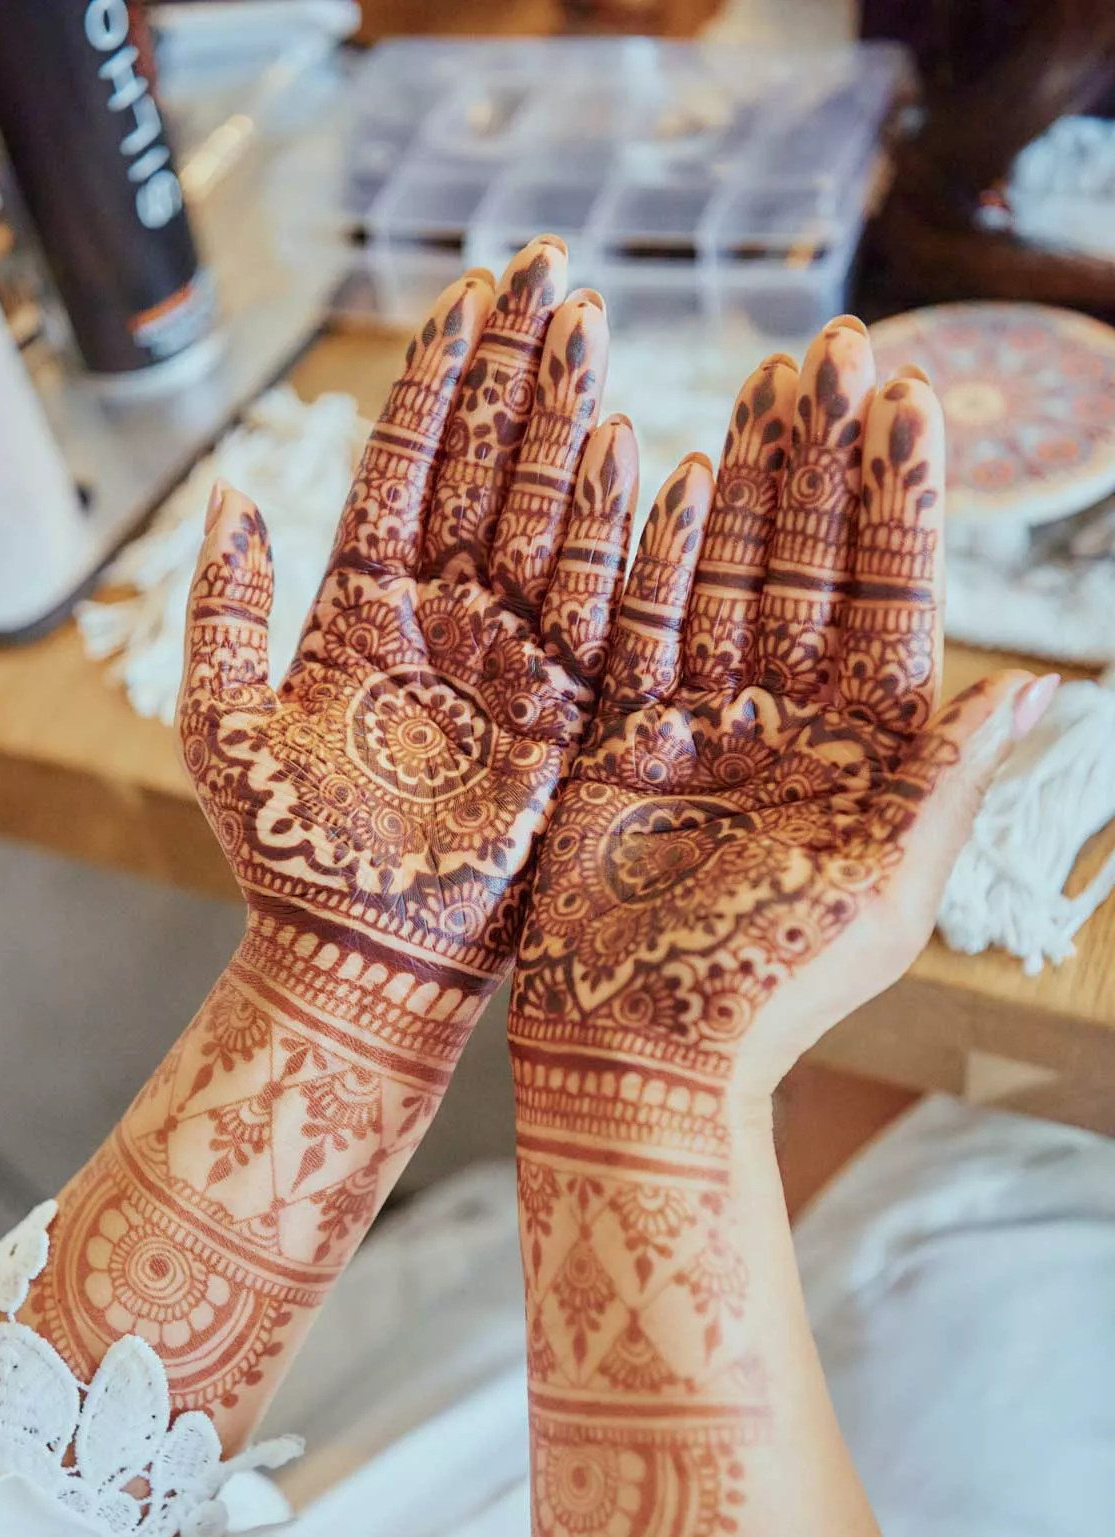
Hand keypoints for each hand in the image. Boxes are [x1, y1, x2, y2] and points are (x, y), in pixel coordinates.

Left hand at [179, 237, 635, 1056]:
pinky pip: (599, 611)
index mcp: (363, 607)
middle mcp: (446, 621)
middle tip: (553, 274)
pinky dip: (619, 538)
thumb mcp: (221, 724)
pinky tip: (639, 453)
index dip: (440, 380)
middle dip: (518, 374)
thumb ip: (224, 608)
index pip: (407, 466)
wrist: (358, 957)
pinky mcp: (565, 715)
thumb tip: (227, 492)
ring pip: (546, 522)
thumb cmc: (285, 853)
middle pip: (487, 471)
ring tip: (590, 331)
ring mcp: (511, 662)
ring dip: (567, 426)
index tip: (471, 293)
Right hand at [507, 319, 1053, 1536]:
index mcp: (871, 755)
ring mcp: (709, 726)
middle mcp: (794, 725)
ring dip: (755, 480)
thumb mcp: (886, 895)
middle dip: (825, 457)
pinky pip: (647, 626)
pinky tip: (684, 472)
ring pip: (734, 574)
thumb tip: (1039, 682)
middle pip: (813, 563)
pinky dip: (663, 554)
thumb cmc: (770, 997)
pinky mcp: (628, 741)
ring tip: (769, 381)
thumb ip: (953, 783)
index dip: (901, 499)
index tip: (908, 397)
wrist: (638, 1058)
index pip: (893, 597)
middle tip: (830, 346)